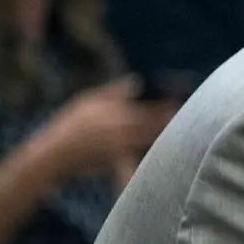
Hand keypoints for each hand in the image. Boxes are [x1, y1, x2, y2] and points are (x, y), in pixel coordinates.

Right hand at [39, 77, 174, 179]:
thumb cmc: (70, 123)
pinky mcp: (119, 162)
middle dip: (170, 122)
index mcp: (116, 114)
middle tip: (188, 117)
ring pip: (150, 142)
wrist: (55, 154)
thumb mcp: (88, 100)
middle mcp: (121, 132)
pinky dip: (152, 151)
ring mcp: (121, 149)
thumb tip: (136, 81)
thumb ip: (114, 91)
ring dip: (164, 136)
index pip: (148, 110)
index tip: (179, 103)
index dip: (166, 107)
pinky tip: (162, 149)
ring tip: (180, 132)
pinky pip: (141, 156)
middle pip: (153, 127)